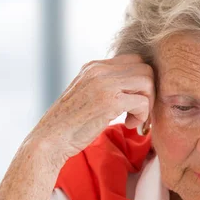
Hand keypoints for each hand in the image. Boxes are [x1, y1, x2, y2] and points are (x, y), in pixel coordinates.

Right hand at [30, 54, 154, 166]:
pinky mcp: (109, 101)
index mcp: (94, 67)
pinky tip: (129, 125)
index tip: (134, 102)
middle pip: (145, 69)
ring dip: (146, 104)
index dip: (141, 82)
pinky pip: (142, 101)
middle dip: (148, 92)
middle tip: (138, 113)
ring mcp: (104, 83)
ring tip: (133, 119)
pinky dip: (142, 116)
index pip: (134, 60)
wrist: (51, 139)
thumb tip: (135, 90)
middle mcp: (99, 69)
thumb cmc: (71, 124)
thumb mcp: (88, 96)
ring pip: (147, 82)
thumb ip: (107, 86)